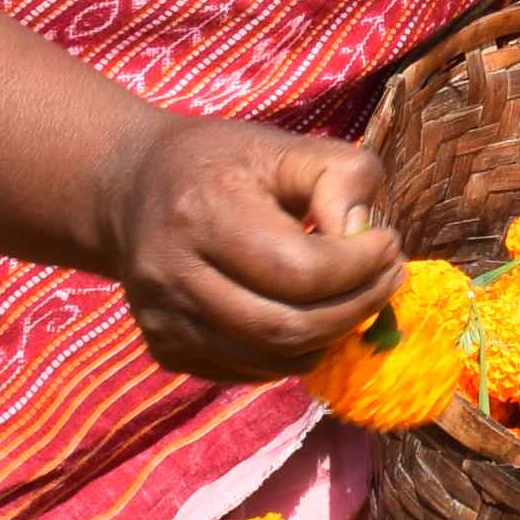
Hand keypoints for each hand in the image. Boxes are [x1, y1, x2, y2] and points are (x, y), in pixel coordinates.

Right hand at [91, 112, 402, 383]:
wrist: (130, 190)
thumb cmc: (224, 164)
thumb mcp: (288, 147)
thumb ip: (342, 178)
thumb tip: (366, 238)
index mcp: (202, 213)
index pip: (300, 269)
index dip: (360, 266)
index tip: (389, 244)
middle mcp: (173, 275)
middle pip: (288, 327)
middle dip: (356, 309)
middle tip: (388, 280)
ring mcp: (163, 322)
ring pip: (273, 359)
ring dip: (331, 336)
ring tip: (355, 297)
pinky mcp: (164, 351)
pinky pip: (250, 372)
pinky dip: (293, 353)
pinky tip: (308, 315)